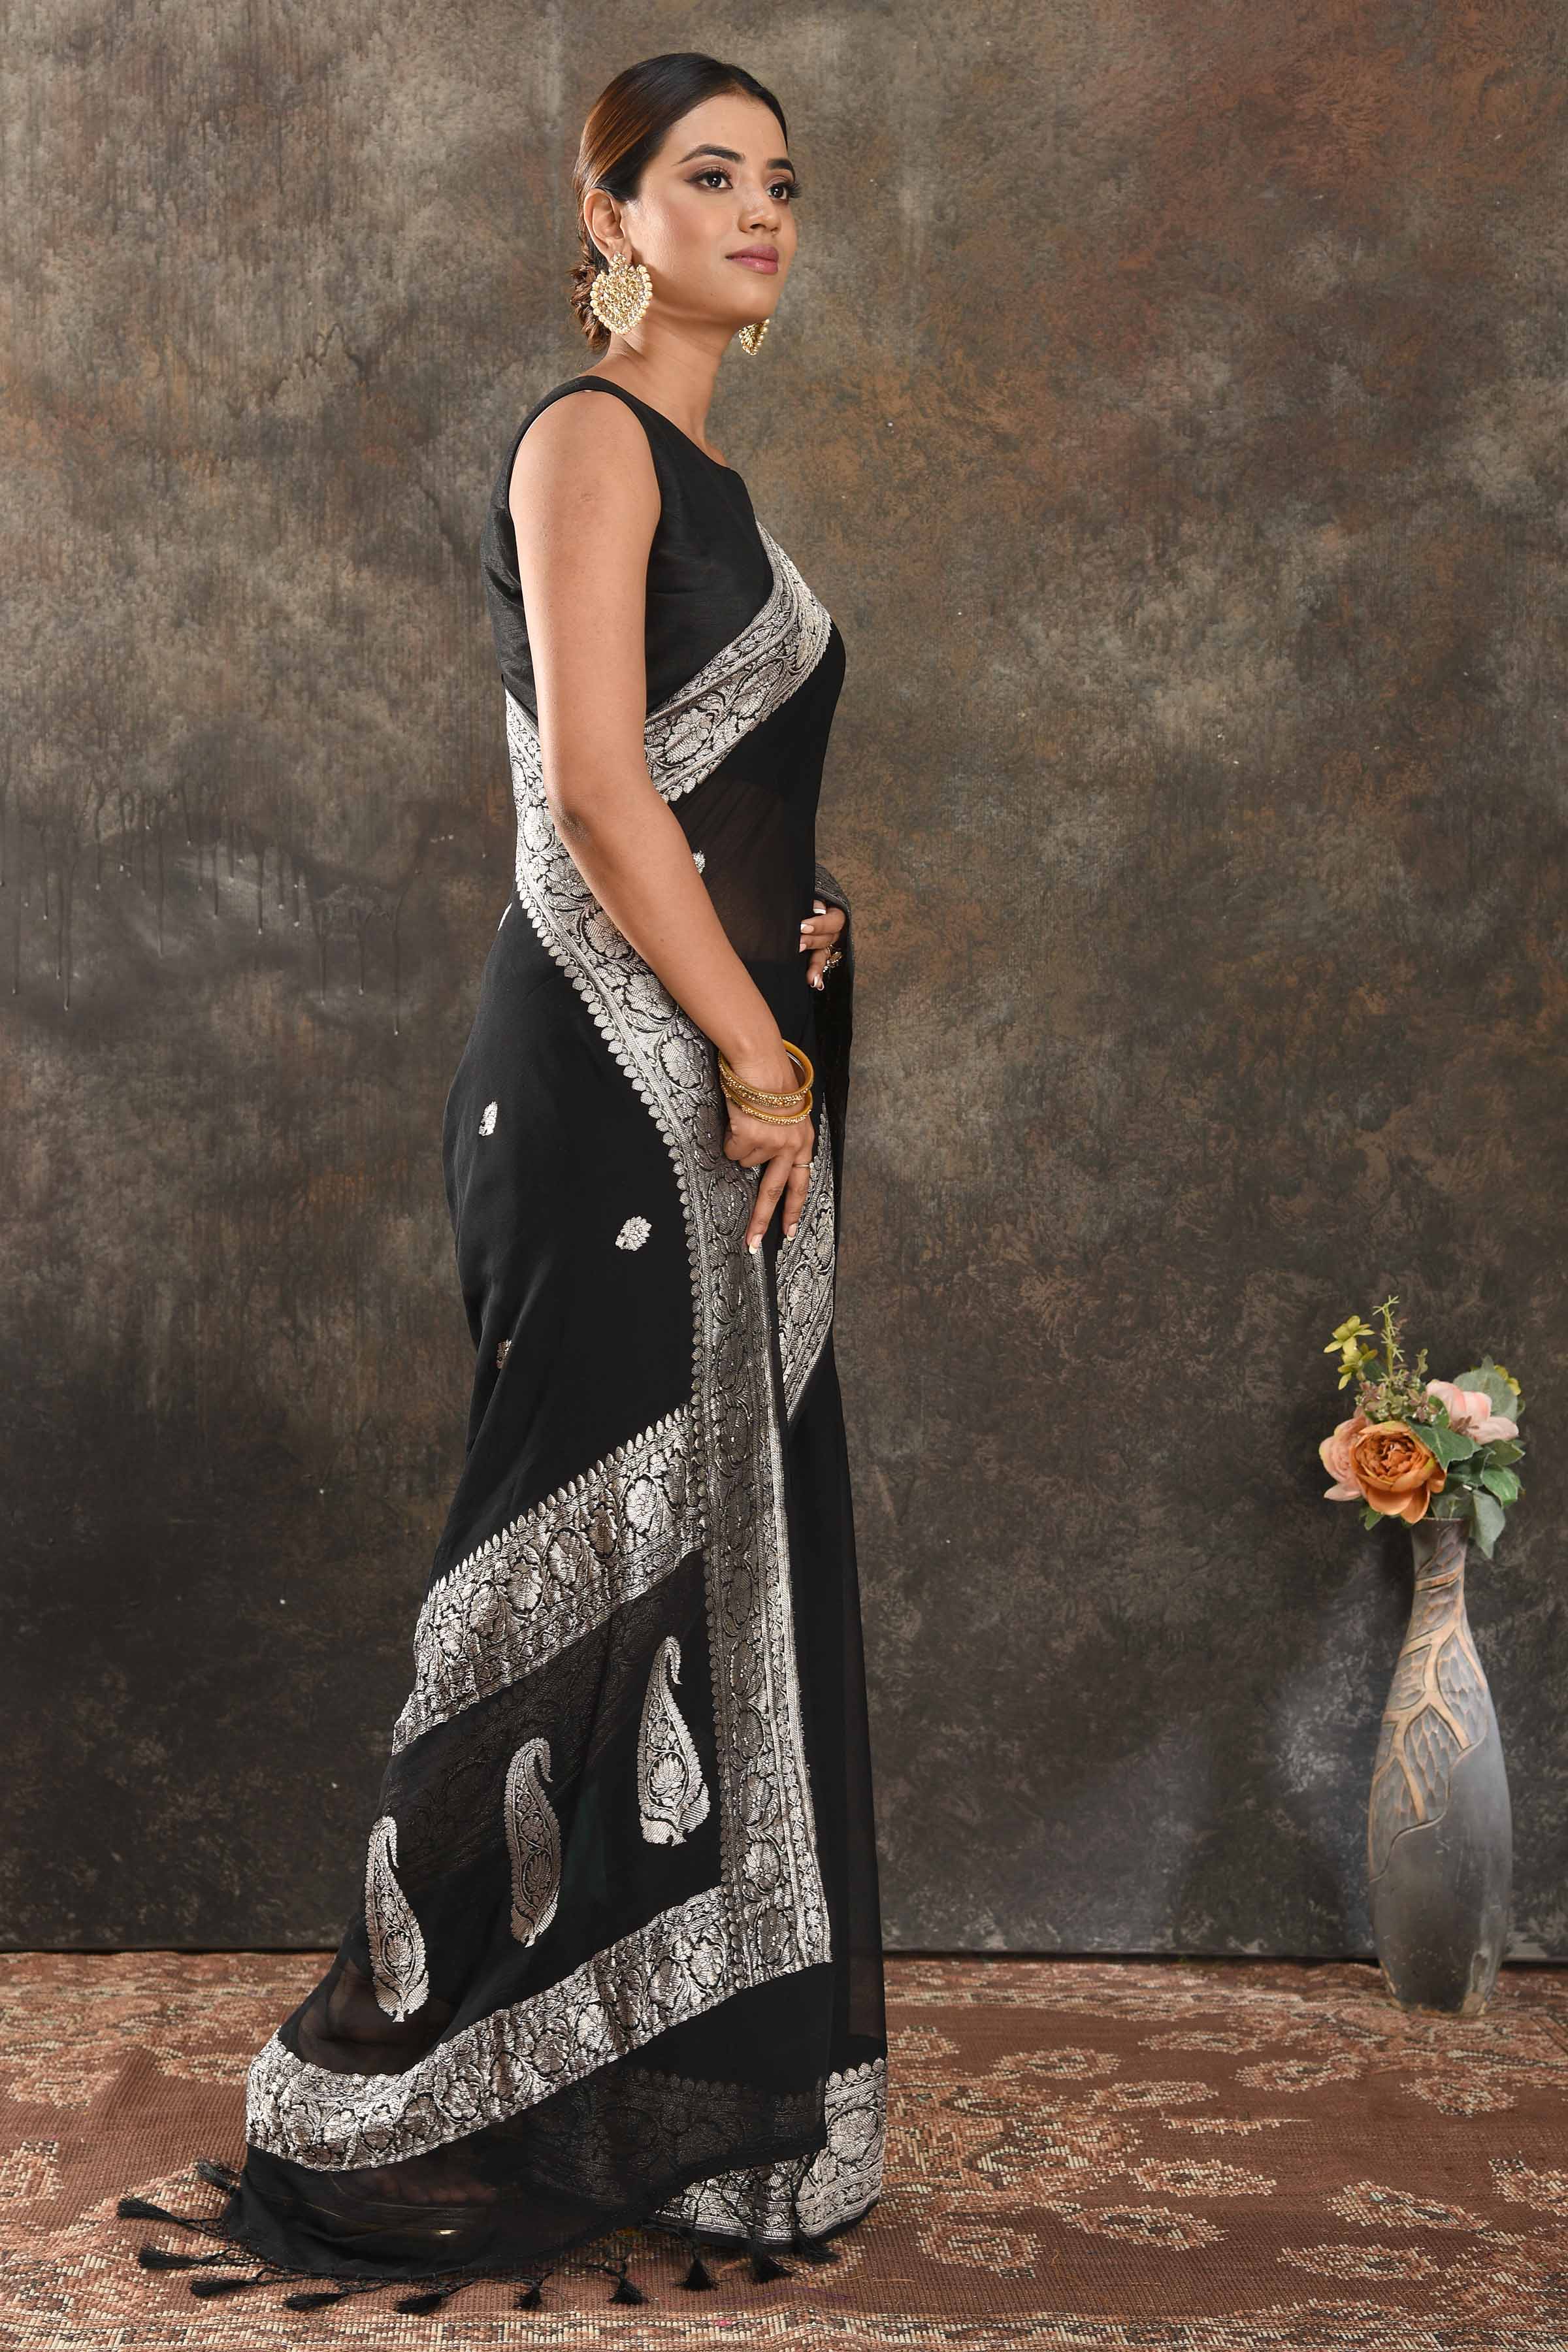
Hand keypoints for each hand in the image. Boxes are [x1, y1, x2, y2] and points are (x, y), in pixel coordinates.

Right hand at [721, 1039, 814, 1249]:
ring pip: (745, 1161)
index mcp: (805, 1141)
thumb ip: (784, 1139)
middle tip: (751, 1243)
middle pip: (774, 1191)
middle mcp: (792, 1145)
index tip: (788, 1234)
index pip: (801, 1183)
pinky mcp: (750, 1135)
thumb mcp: (789, 1113)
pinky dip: (729, 1136)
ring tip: (746, 1119)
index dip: (793, 1210)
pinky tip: (737, 1117)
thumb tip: (764, 1163)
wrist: (761, 1059)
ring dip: (741, 1145)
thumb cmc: (772, 1080)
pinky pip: (732, 1148)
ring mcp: (771, 1141)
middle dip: (761, 1219)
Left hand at [798, 898, 845, 988]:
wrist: (785, 896)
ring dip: (816, 965)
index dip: (820, 925)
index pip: (833, 920)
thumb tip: (802, 903)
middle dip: (812, 942)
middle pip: (829, 938)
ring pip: (823, 954)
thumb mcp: (802, 895)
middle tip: (798, 945)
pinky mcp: (814, 952)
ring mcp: (823, 942)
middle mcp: (830, 928)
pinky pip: (818, 964)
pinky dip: (816, 974)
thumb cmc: (794, 895)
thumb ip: (803, 899)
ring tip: (810, 977)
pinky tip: (814, 983)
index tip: (802, 927)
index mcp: (831, 911)